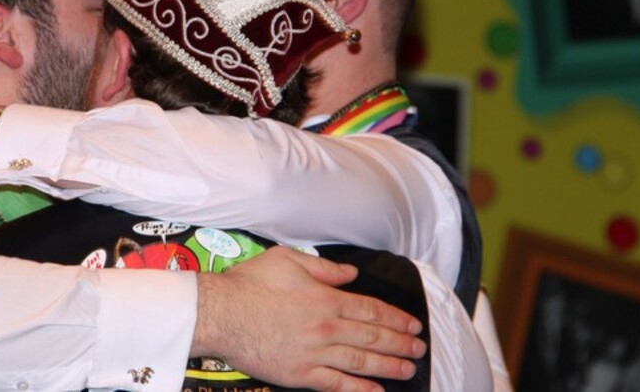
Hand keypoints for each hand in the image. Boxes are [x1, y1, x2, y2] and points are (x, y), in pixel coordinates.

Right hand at [193, 246, 425, 391]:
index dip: (395, 318)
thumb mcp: (287, 259)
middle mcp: (326, 327)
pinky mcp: (299, 375)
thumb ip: (324, 267)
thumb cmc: (249, 284)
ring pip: (361, 362)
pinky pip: (336, 385)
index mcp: (326, 298)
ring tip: (408, 370)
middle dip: (400, 344)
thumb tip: (350, 273)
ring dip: (389, 367)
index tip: (413, 325)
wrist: (220, 313)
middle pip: (373, 338)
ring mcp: (314, 354)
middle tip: (419, 349)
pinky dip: (359, 390)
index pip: (371, 310)